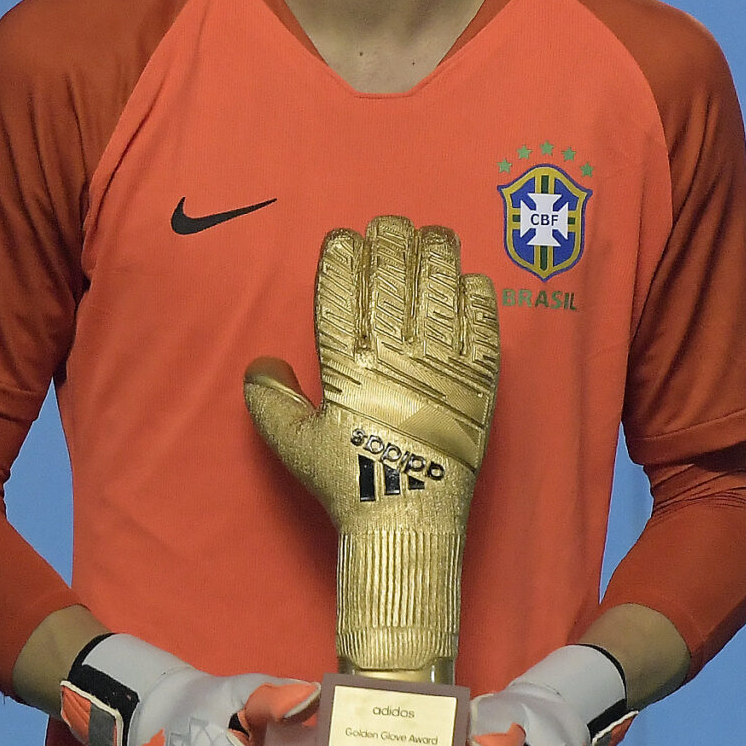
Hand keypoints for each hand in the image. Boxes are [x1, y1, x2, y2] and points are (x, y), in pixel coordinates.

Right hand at [245, 214, 499, 677]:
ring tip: (432, 234)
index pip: (342, 290)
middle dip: (389, 240)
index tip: (344, 237)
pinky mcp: (479, 382)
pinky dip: (476, 296)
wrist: (409, 521)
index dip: (343, 255)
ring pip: (439, 288)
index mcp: (347, 365)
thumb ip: (271, 401)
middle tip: (390, 223)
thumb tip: (263, 365)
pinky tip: (469, 280)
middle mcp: (394, 355)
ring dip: (435, 254)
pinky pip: (482, 324)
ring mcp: (441, 365)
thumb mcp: (294, 446)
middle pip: (392, 276)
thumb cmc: (348, 485)